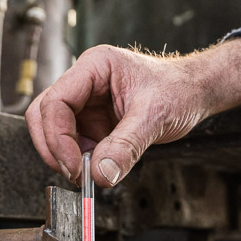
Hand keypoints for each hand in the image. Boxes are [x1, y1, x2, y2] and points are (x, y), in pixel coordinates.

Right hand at [25, 38, 240, 186]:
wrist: (195, 92)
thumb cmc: (178, 90)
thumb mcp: (154, 118)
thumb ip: (126, 146)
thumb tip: (100, 174)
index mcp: (94, 66)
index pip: (56, 101)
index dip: (57, 136)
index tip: (73, 166)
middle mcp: (85, 81)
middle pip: (45, 114)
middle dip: (55, 147)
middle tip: (75, 173)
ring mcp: (86, 101)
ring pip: (54, 129)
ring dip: (66, 154)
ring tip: (91, 169)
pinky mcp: (92, 119)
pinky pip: (74, 141)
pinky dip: (80, 158)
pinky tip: (98, 164)